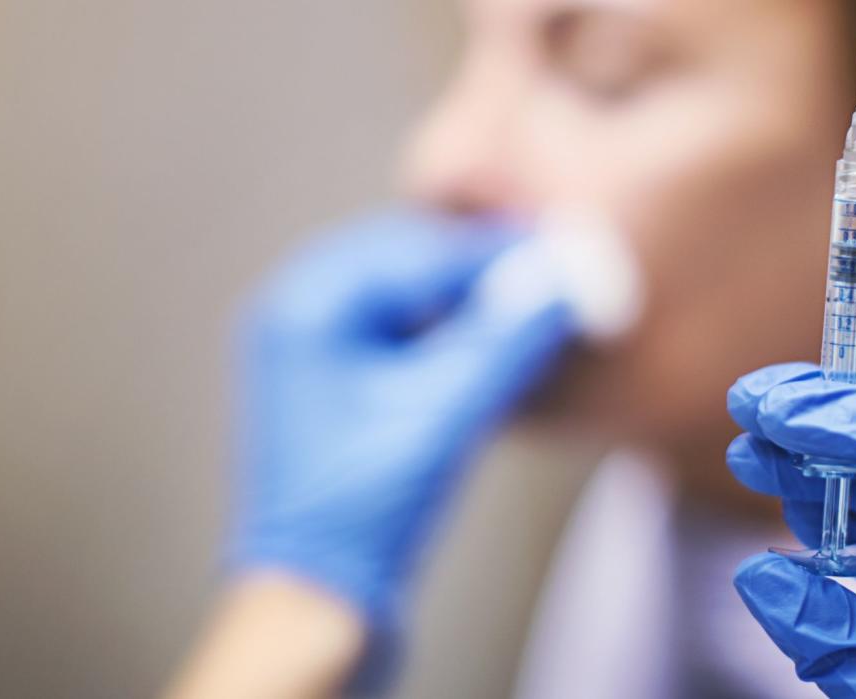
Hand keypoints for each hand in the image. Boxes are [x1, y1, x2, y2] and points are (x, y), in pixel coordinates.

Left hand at [230, 211, 572, 654]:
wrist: (315, 602)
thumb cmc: (359, 510)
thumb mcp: (445, 414)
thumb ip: (505, 341)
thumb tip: (559, 284)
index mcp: (304, 308)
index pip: (415, 253)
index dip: (491, 254)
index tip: (552, 253)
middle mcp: (296, 318)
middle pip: (405, 266)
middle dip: (475, 273)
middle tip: (542, 279)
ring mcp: (310, 358)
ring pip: (403, 302)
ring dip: (464, 306)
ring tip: (524, 315)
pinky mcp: (332, 395)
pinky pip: (395, 339)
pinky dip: (445, 339)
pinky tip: (489, 353)